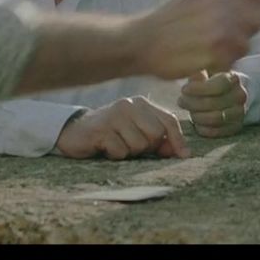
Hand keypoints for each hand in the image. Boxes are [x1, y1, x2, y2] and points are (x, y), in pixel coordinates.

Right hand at [56, 96, 189, 159]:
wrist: (75, 132)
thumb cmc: (112, 134)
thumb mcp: (137, 133)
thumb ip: (158, 140)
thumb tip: (181, 152)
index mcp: (142, 103)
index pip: (169, 120)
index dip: (178, 140)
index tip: (184, 156)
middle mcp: (129, 105)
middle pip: (156, 134)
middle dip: (148, 148)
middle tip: (132, 147)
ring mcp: (114, 116)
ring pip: (139, 145)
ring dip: (129, 153)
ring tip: (117, 146)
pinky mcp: (101, 130)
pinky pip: (121, 152)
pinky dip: (115, 156)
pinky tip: (105, 149)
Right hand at [123, 0, 259, 79]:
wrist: (139, 39)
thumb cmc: (166, 22)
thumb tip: (251, 5)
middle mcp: (222, 2)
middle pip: (257, 19)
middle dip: (247, 32)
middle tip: (229, 42)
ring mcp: (221, 25)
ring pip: (246, 43)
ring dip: (234, 51)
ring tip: (212, 52)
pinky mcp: (218, 49)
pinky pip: (234, 60)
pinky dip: (223, 65)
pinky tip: (206, 62)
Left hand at [178, 70, 249, 137]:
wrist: (229, 95)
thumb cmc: (212, 82)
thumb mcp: (205, 73)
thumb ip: (198, 74)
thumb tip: (190, 75)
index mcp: (233, 79)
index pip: (218, 85)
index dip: (199, 89)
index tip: (184, 89)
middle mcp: (240, 96)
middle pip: (213, 103)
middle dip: (192, 103)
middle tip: (181, 101)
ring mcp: (240, 113)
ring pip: (214, 119)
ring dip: (196, 116)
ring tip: (189, 111)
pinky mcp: (236, 127)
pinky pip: (215, 131)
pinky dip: (202, 128)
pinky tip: (196, 122)